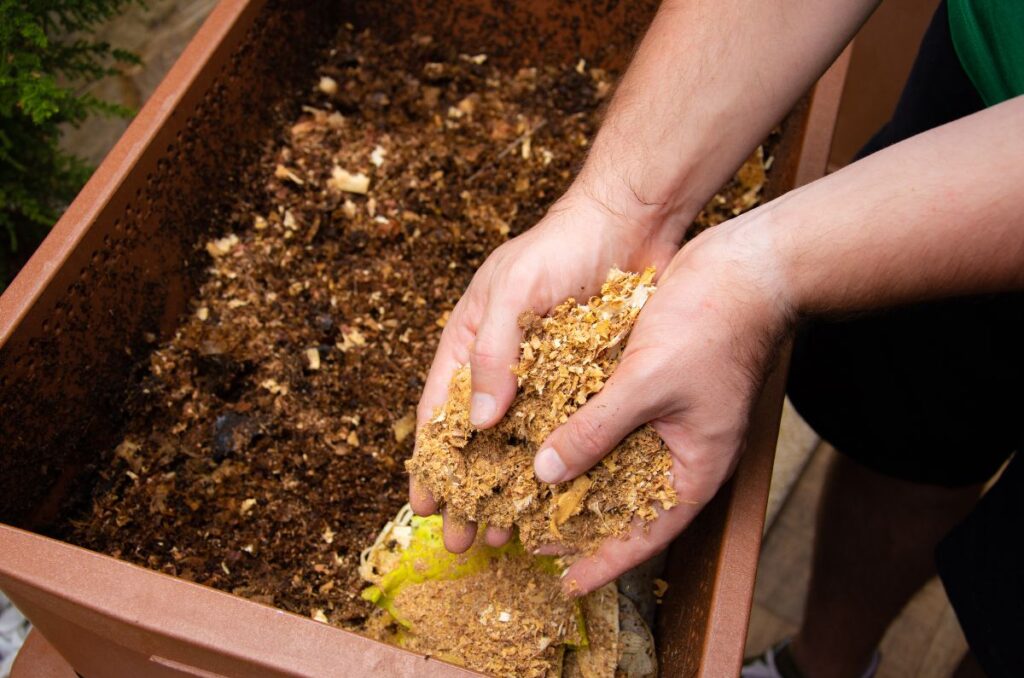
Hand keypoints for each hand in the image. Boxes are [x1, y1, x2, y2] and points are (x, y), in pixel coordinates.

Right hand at [410, 181, 680, 550]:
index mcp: (470, 341)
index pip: (438, 412)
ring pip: (519, 444)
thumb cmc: (560, 248)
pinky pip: (562, 430)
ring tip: (506, 533)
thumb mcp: (513, 293)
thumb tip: (476, 425)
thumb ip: (492, 354)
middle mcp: (503, 364)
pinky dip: (554, 466)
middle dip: (468, 491)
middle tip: (463, 540)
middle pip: (476, 441)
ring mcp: (544, 374)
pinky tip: (556, 499)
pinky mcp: (583, 379)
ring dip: (510, 489)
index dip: (430, 462)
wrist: (629, 221)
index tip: (423, 506)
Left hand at [537, 210, 794, 593]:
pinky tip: (540, 438)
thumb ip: (595, 429)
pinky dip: (577, 435)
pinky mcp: (648, 392)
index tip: (567, 584)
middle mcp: (679, 453)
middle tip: (531, 539)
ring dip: (572, 479)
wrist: (743, 268)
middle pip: (624, 506)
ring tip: (526, 497)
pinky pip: (607, 425)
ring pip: (611, 466)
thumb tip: (545, 472)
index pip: (647, 535)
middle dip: (580, 524)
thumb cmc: (713, 326)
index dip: (606, 562)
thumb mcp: (647, 383)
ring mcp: (666, 423)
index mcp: (696, 468)